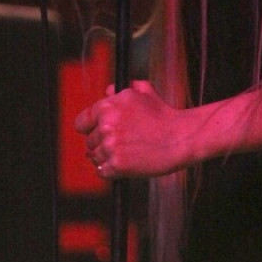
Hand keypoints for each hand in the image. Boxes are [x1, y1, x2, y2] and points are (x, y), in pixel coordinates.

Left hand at [75, 81, 193, 178]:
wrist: (180, 138)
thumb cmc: (164, 114)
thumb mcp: (145, 91)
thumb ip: (121, 90)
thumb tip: (108, 92)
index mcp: (108, 107)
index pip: (81, 122)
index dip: (89, 126)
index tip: (96, 130)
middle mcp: (106, 126)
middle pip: (89, 141)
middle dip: (102, 141)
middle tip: (121, 141)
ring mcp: (110, 147)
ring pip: (95, 157)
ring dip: (107, 156)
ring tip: (127, 151)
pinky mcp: (116, 166)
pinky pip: (102, 171)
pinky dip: (111, 170)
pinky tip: (126, 162)